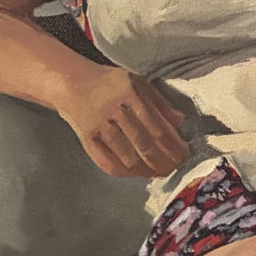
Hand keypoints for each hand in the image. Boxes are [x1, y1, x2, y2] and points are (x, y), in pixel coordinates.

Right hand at [57, 64, 189, 179]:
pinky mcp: (87, 139)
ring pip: (126, 156)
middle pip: (143, 144)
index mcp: (130, 95)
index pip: (156, 126)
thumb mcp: (137, 82)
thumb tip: (180, 122)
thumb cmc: (110, 82)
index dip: (172, 145)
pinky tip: (136, 173)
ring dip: (146, 170)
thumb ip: (159, 102)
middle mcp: (114, 111)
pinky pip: (106, 162)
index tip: (184, 154)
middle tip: (175, 168)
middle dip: (163, 161)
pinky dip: (124, 172)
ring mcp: (98, 127)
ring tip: (159, 173)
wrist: (71, 83)